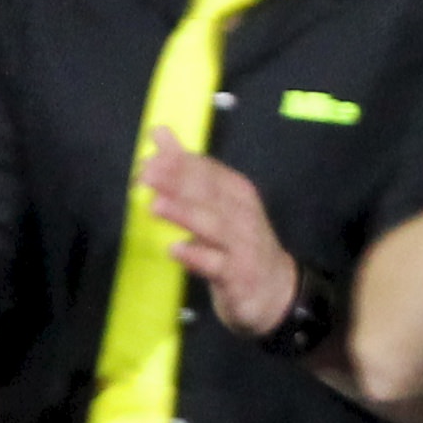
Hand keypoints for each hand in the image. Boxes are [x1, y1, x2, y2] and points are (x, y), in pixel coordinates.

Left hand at [140, 132, 301, 339]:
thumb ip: (187, 169)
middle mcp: (241, 213)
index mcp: (236, 191)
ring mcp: (242, 244)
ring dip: (185, 214)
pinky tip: (176, 250)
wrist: (276, 290)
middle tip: (146, 173)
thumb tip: (158, 133)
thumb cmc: (238, 242)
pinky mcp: (238, 275)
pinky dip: (197, 256)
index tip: (148, 157)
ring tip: (156, 205)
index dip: (179, 162)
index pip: (208, 170)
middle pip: (209, 193)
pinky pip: (216, 265)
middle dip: (178, 181)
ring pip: (212, 225)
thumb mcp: (216, 203)